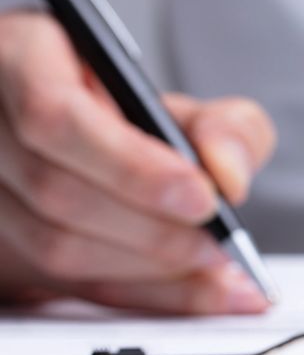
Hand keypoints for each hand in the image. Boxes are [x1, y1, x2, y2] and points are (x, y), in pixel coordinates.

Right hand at [0, 11, 276, 312]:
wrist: (84, 143)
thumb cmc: (125, 113)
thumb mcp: (184, 101)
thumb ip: (225, 128)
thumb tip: (229, 177)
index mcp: (18, 60)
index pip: (56, 117)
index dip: (132, 166)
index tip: (204, 196)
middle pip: (56, 190)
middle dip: (153, 227)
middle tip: (221, 241)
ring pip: (53, 245)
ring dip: (149, 267)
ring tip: (218, 266)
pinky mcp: (3, 247)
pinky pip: (67, 285)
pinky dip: (142, 294)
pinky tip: (198, 293)